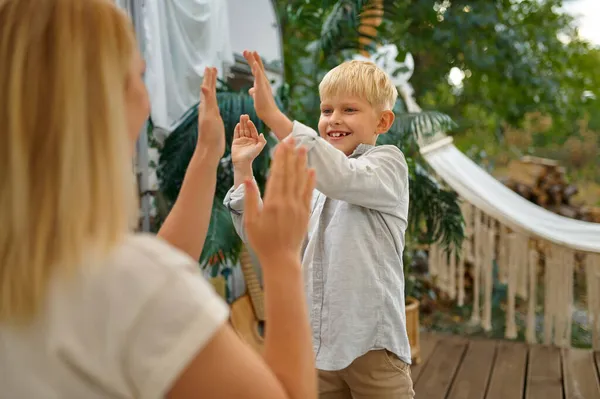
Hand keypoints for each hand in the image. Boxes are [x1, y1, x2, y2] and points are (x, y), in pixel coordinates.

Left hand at [197, 67, 224, 159]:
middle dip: (210, 80)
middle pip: (208, 91)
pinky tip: (215, 103)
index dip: (210, 78)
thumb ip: (208, 100)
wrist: (210, 149)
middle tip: (211, 69)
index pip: (208, 88)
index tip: (211, 67)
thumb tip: (204, 86)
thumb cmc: (210, 134)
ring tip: (213, 82)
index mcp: (206, 106)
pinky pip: (213, 106)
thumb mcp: (210, 115)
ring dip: (212, 89)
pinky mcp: (213, 121)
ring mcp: (209, 115)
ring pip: (210, 98)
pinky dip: (214, 101)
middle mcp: (206, 109)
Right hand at [231, 114, 266, 165]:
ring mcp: (242, 140)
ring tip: (241, 116)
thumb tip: (261, 133)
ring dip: (241, 123)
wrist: (242, 163)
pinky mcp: (235, 142)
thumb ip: (262, 141)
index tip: (249, 121)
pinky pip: (236, 134)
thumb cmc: (251, 156)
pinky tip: (238, 124)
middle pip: (247, 129)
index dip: (251, 126)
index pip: (252, 131)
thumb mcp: (258, 148)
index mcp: (254, 140)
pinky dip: (237, 129)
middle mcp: (248, 139)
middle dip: (246, 122)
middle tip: (245, 115)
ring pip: (242, 130)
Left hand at [243, 50, 279, 123]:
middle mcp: (263, 81)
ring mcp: (263, 84)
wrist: (269, 114)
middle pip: (257, 67)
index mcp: (261, 83)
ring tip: (250, 52)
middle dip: (252, 58)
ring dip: (254, 60)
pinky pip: (259, 77)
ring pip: (258, 69)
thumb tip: (250, 90)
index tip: (249, 54)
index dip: (253, 62)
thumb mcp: (256, 97)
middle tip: (246, 50)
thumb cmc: (263, 107)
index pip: (256, 70)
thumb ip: (254, 92)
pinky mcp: (262, 88)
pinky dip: (257, 70)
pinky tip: (255, 64)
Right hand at [244, 139, 315, 260]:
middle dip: (291, 155)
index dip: (280, 158)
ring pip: (300, 181)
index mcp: (272, 203)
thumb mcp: (251, 222)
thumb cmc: (262, 242)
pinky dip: (310, 181)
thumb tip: (247, 180)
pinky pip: (308, 193)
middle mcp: (287, 203)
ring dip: (302, 163)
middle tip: (293, 139)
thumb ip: (251, 200)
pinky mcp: (305, 213)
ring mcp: (298, 207)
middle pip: (290, 174)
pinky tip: (311, 170)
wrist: (282, 260)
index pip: (277, 175)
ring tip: (303, 148)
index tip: (281, 144)